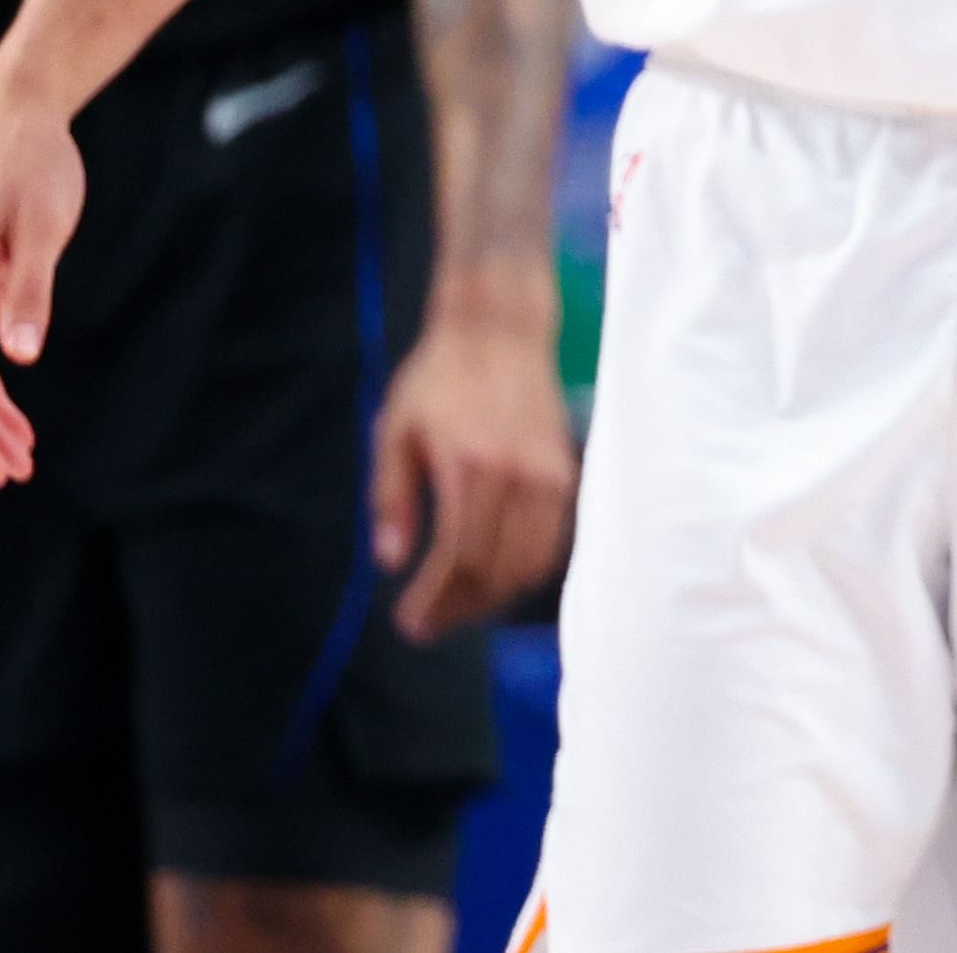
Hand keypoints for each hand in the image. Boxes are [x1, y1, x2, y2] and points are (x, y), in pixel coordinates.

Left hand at [370, 295, 576, 639]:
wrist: (500, 333)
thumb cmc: (439, 378)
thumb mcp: (395, 430)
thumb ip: (392, 497)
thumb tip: (391, 561)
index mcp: (470, 467)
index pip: (457, 558)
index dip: (434, 601)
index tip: (410, 624)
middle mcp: (517, 477)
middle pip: (494, 571)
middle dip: (460, 608)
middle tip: (429, 624)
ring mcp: (548, 477)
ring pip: (528, 564)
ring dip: (493, 597)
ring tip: (460, 606)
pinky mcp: (564, 473)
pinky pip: (552, 542)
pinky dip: (526, 570)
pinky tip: (496, 576)